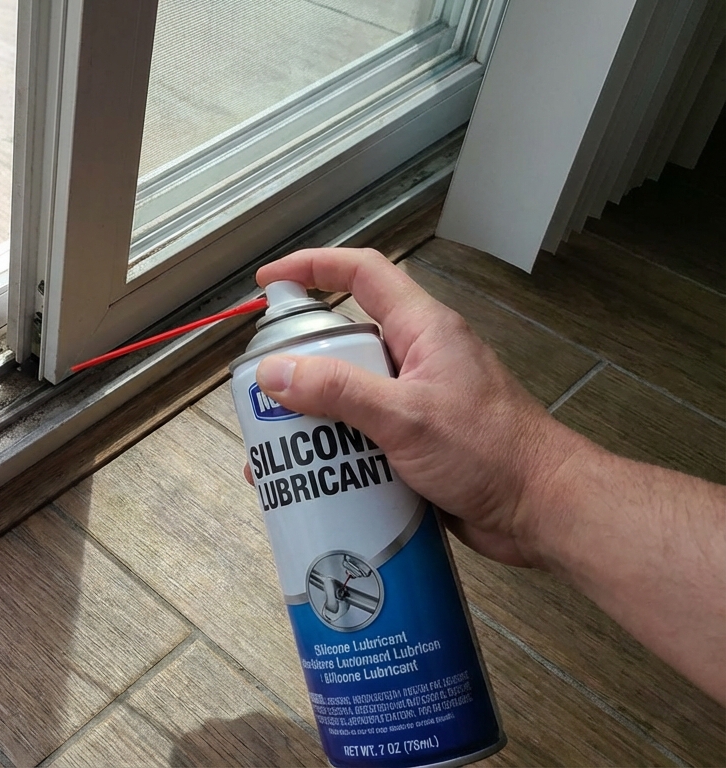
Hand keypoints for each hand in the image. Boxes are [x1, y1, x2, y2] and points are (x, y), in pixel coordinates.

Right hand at [243, 248, 589, 568]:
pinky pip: (363, 435)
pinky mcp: (418, 442)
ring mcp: (419, 401)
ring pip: (350, 395)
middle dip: (299, 365)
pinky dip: (334, 452)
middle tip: (263, 391)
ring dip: (312, 418)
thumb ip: (338, 392)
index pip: (362, 274)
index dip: (313, 266)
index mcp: (424, 330)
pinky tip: (310, 480)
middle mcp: (419, 358)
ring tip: (276, 447)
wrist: (542, 510)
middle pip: (344, 342)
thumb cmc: (491, 453)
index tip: (269, 281)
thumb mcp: (405, 417)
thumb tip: (274, 373)